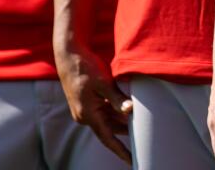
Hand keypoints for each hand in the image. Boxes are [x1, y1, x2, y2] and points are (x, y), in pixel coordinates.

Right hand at [54, 42, 131, 162]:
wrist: (69, 55)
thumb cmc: (85, 67)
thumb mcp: (104, 83)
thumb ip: (117, 99)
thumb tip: (130, 112)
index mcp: (88, 115)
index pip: (108, 139)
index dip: (121, 151)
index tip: (132, 161)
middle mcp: (85, 116)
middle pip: (110, 129)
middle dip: (127, 133)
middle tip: (145, 140)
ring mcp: (85, 109)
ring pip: (108, 119)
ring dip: (122, 121)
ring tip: (142, 125)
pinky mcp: (87, 101)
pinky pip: (105, 110)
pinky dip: (117, 111)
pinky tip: (130, 110)